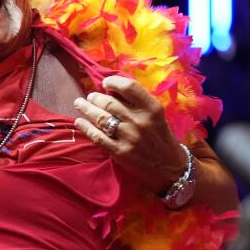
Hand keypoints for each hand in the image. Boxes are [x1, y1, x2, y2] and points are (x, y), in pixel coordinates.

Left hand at [73, 75, 186, 193]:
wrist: (170, 167)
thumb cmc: (161, 137)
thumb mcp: (156, 115)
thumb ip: (138, 103)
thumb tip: (112, 91)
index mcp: (152, 108)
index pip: (129, 88)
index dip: (113, 82)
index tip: (105, 83)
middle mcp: (140, 121)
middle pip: (110, 103)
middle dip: (95, 97)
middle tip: (90, 96)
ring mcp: (129, 137)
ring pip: (101, 118)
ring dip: (87, 109)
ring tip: (80, 103)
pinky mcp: (120, 152)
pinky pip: (98, 137)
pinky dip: (86, 127)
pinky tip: (79, 121)